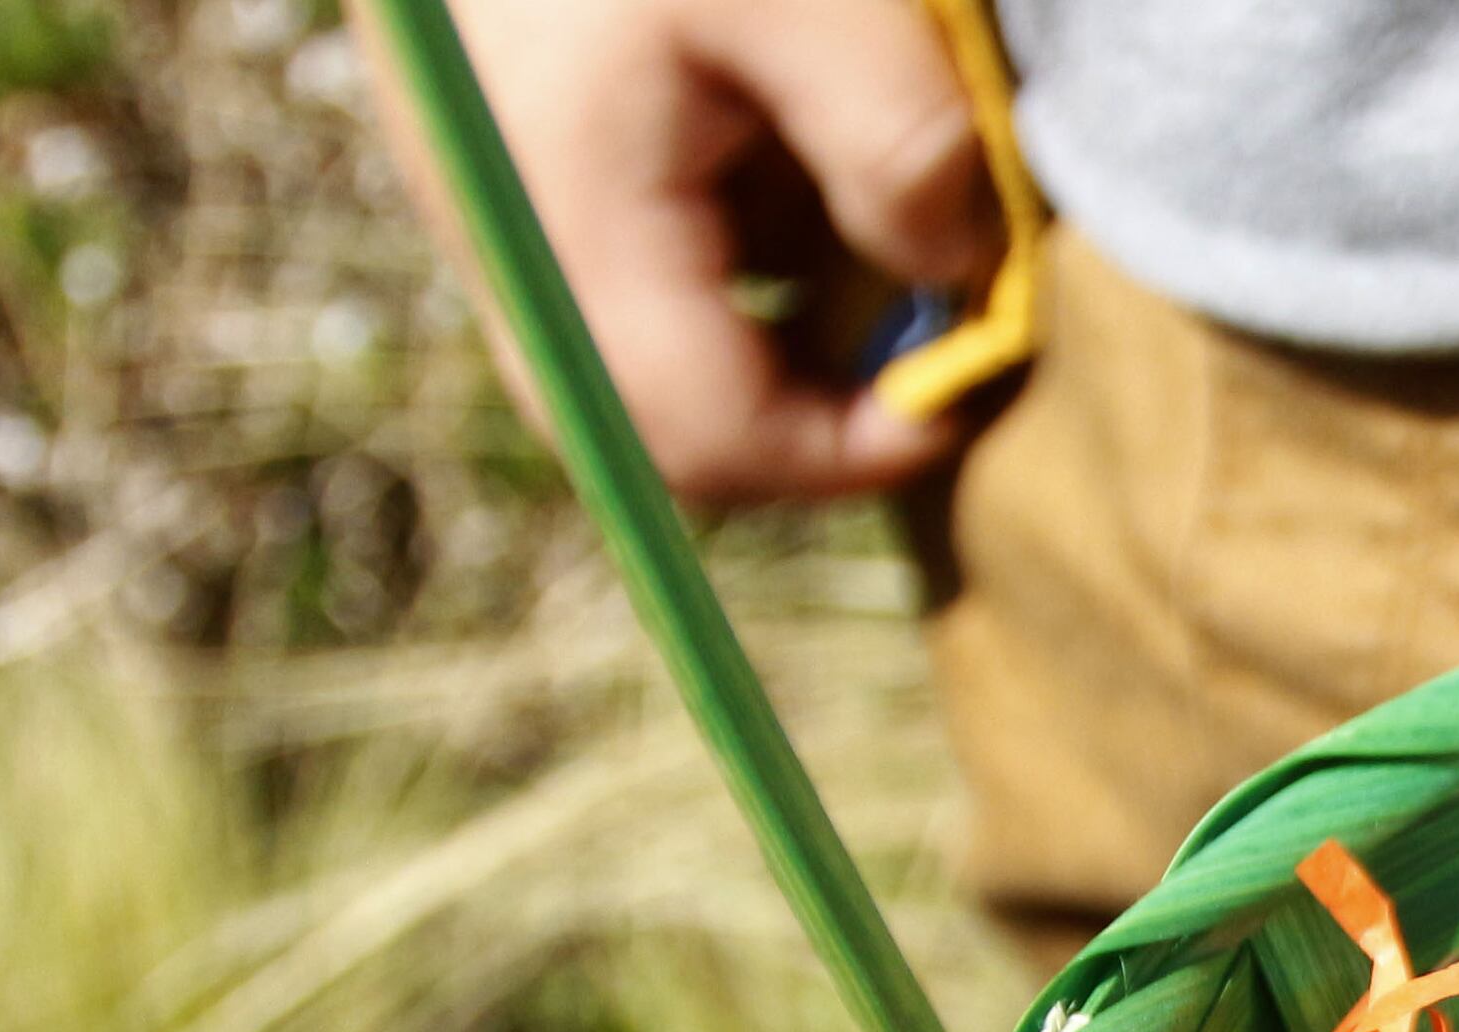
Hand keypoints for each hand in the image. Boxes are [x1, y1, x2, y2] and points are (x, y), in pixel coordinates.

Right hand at [362, 0, 999, 504]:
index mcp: (568, 216)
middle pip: (659, 423)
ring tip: (871, 228)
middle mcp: (505, 234)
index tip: (962, 389)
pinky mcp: (510, 150)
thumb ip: (902, 151)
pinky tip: (792, 151)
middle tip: (928, 336)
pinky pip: (626, 257)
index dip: (849, 454)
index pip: (701, 441)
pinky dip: (734, 240)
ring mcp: (496, 197)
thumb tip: (960, 281)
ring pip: (644, 344)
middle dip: (813, 410)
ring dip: (778, 322)